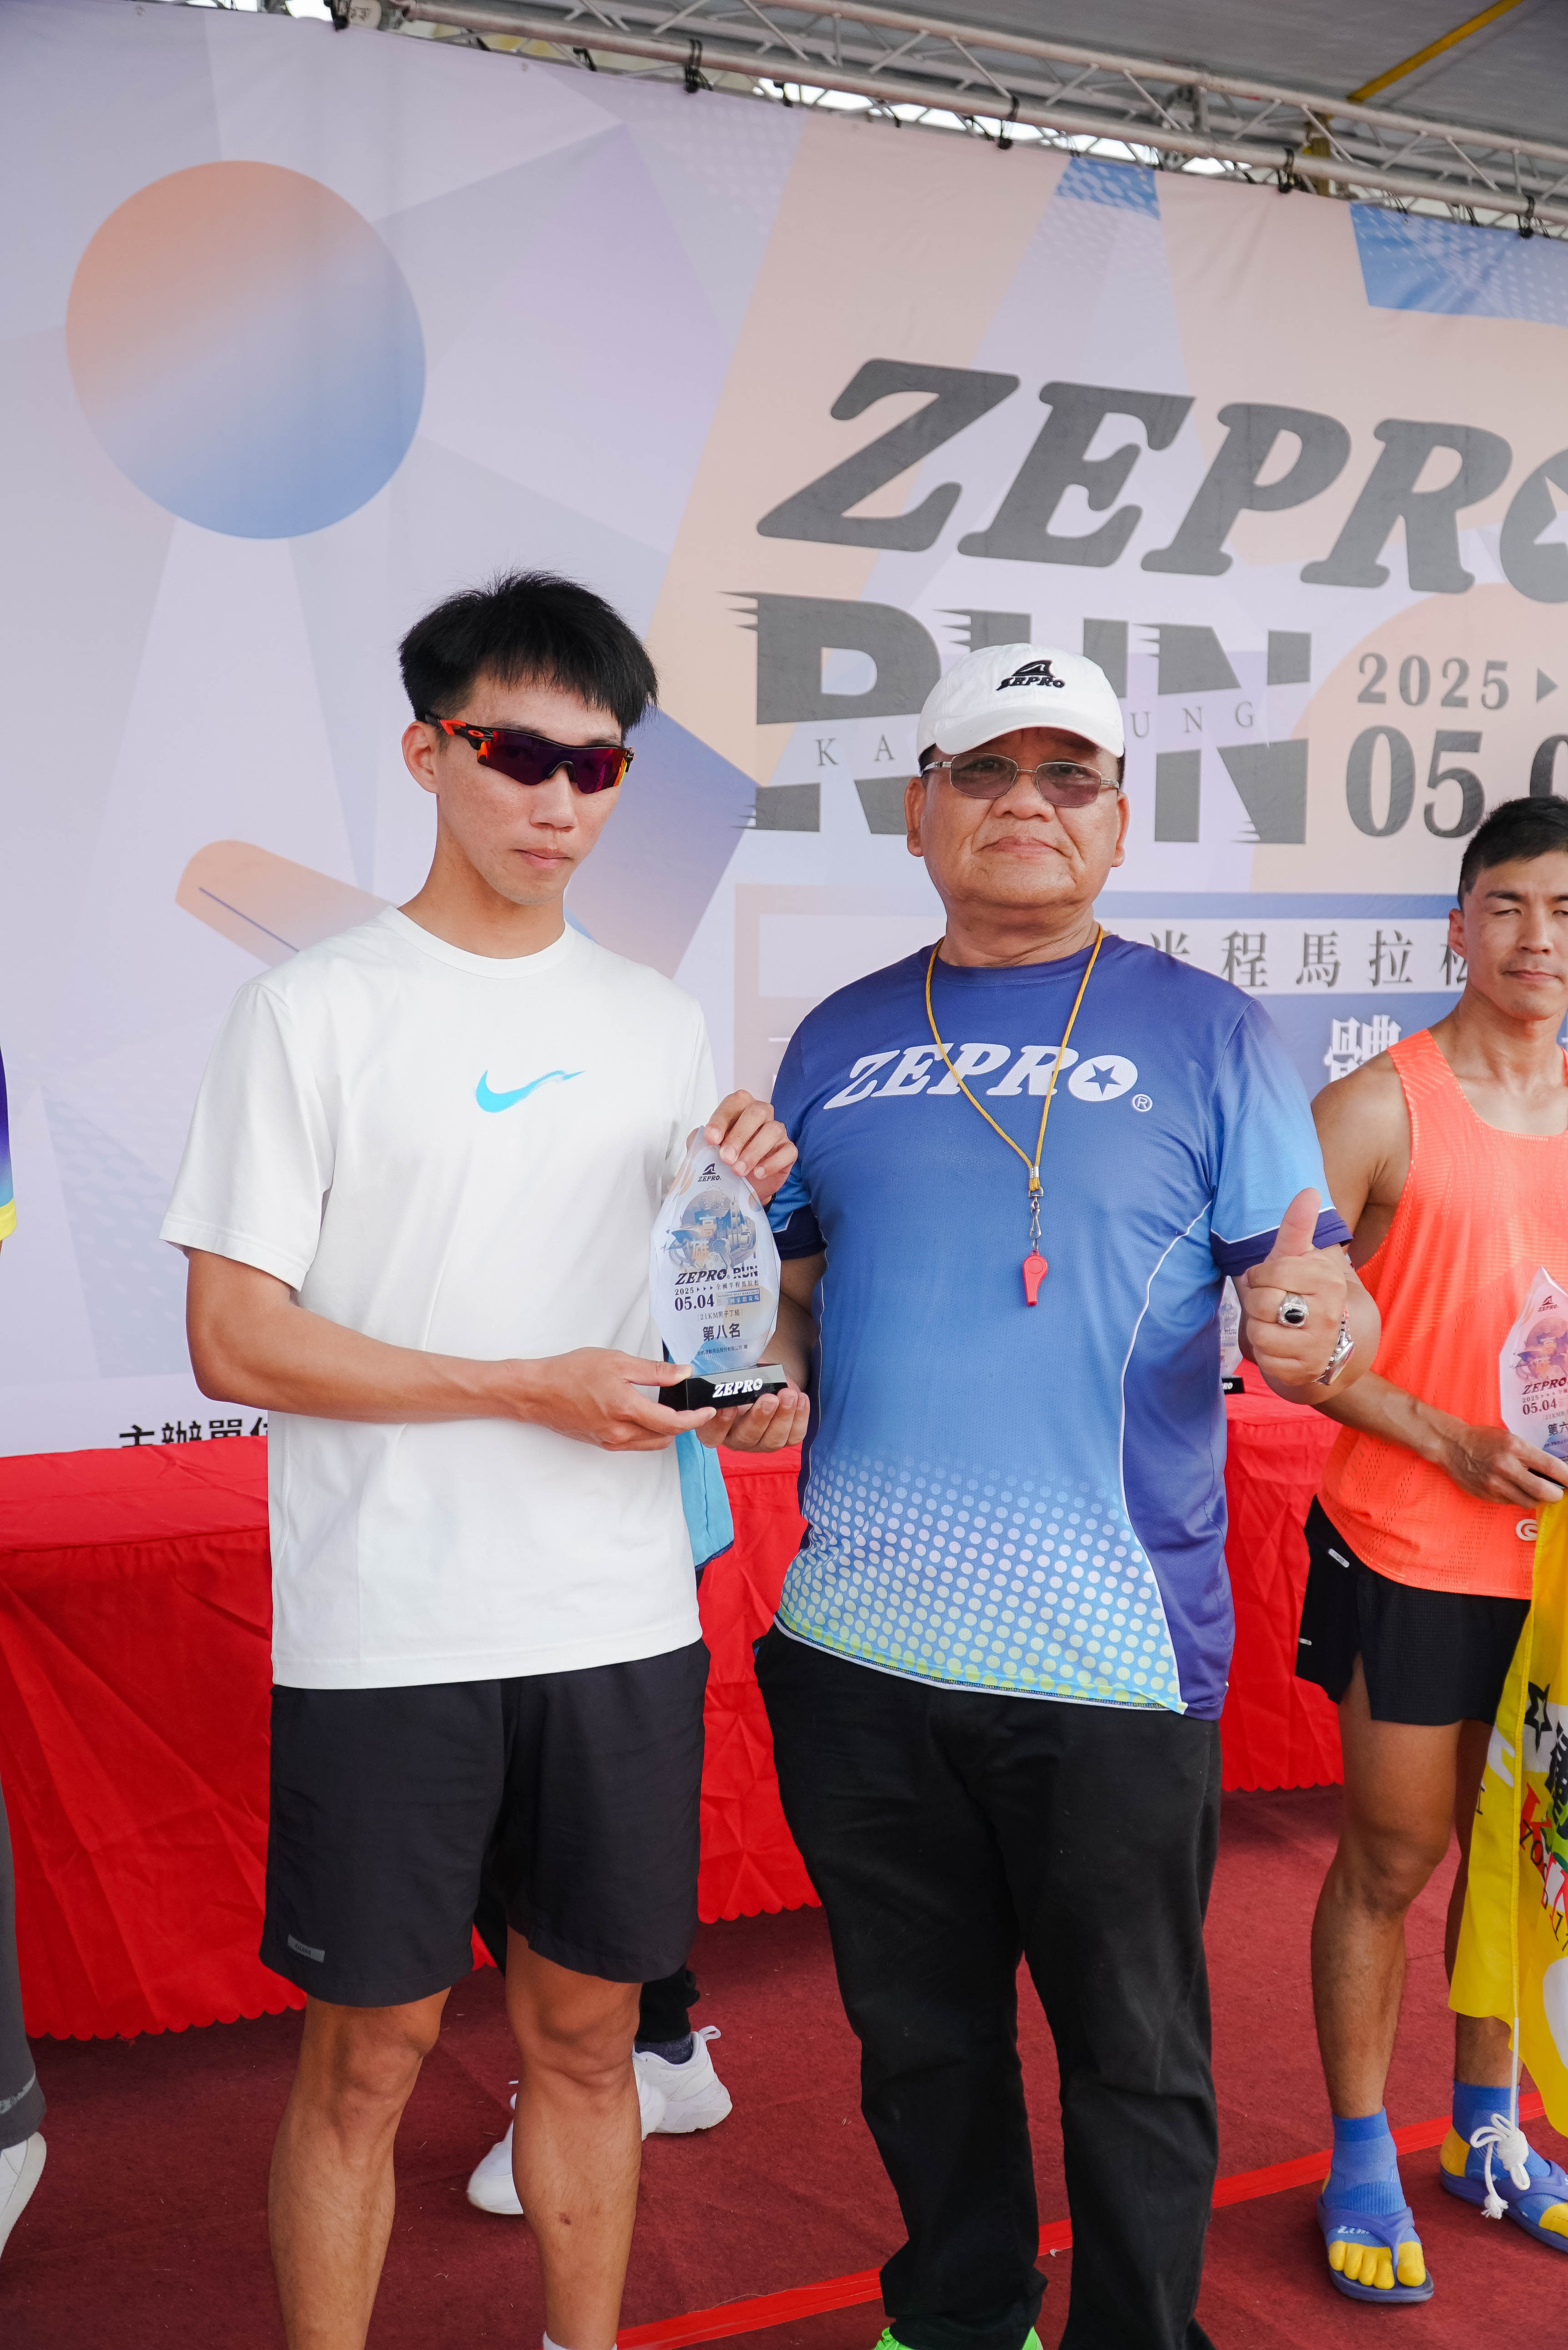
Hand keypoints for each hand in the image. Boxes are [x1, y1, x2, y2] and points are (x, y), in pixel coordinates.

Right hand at [512, 1350, 712, 1451]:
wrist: (537, 1391)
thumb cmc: (571, 1372)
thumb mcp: (617, 1361)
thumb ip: (654, 1371)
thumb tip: (683, 1373)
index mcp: (626, 1409)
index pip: (672, 1423)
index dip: (695, 1418)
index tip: (708, 1410)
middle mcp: (620, 1432)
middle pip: (665, 1437)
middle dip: (683, 1425)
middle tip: (690, 1406)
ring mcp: (610, 1440)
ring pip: (650, 1444)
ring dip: (665, 1431)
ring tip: (670, 1410)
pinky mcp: (601, 1443)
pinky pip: (634, 1443)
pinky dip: (647, 1433)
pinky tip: (645, 1415)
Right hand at [696, 1373, 810, 1453]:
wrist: (766, 1380)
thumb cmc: (743, 1377)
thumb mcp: (732, 1374)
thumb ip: (729, 1374)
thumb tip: (734, 1364)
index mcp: (716, 1426)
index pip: (712, 1434)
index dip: (719, 1424)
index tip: (728, 1407)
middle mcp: (737, 1439)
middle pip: (746, 1438)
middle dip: (760, 1418)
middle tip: (769, 1398)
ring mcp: (761, 1443)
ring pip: (773, 1440)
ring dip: (783, 1416)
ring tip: (789, 1395)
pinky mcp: (784, 1440)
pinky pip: (794, 1436)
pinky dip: (800, 1418)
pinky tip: (801, 1399)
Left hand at [701, 1091, 794, 1204]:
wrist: (742, 1186)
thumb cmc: (725, 1161)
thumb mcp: (708, 1151)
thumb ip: (700, 1142)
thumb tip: (698, 1137)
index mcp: (740, 1108)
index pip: (733, 1104)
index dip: (721, 1120)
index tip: (711, 1139)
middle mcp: (761, 1114)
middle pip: (756, 1113)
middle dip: (739, 1136)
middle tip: (726, 1158)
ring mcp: (777, 1131)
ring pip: (773, 1131)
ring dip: (754, 1151)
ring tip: (738, 1170)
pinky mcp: (788, 1150)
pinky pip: (788, 1151)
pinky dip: (773, 1163)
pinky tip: (758, 1173)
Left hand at [1239, 1188, 1348, 1387]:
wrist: (1329, 1343)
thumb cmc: (1305, 1292)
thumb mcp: (1299, 1259)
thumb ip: (1299, 1228)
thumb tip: (1309, 1190)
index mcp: (1328, 1282)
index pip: (1271, 1274)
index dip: (1261, 1276)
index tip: (1271, 1279)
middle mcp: (1328, 1315)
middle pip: (1261, 1303)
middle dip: (1257, 1302)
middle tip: (1273, 1303)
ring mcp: (1318, 1347)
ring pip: (1259, 1332)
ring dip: (1258, 1328)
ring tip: (1276, 1324)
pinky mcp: (1304, 1371)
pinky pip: (1263, 1358)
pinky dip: (1264, 1351)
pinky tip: (1280, 1345)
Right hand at [1439, 1423, 1567, 1507]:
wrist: (1452, 1445)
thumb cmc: (1484, 1439)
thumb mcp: (1510, 1438)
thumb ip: (1531, 1455)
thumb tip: (1555, 1473)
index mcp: (1516, 1448)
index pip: (1552, 1467)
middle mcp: (1506, 1466)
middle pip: (1543, 1491)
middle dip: (1556, 1495)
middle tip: (1557, 1492)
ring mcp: (1495, 1483)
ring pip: (1529, 1502)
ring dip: (1537, 1498)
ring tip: (1534, 1489)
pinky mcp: (1488, 1495)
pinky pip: (1512, 1502)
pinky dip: (1518, 1498)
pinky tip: (1513, 1487)